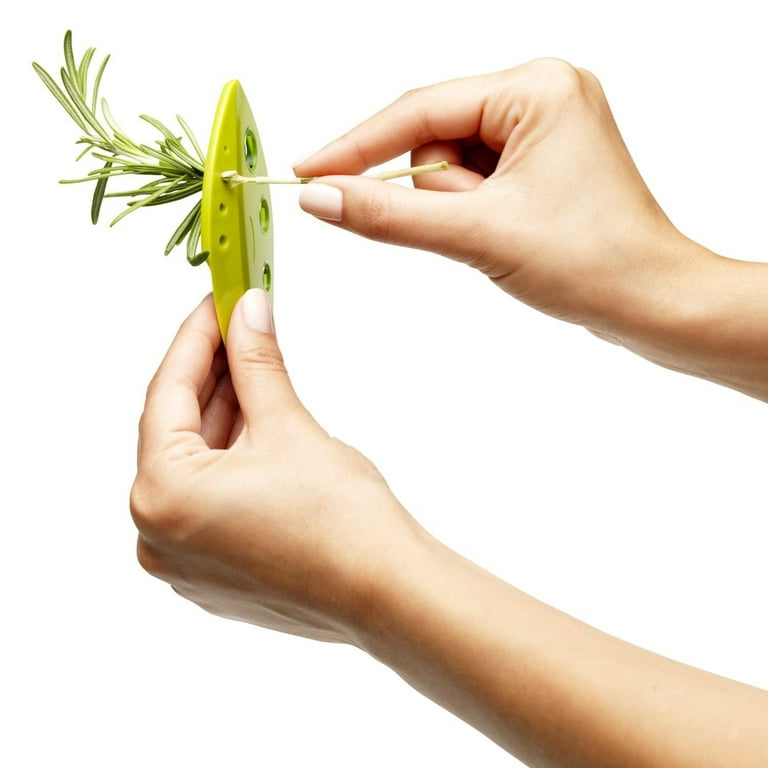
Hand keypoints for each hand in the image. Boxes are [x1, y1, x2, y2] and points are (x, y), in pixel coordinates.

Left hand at [130, 290, 419, 642]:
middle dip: (211, 372)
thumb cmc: (341, 520)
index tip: (218, 300)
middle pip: (177, 429)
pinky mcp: (211, 569)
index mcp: (162, 496)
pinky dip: (229, 454)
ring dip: (223, 411)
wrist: (387, 592)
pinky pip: (207, 494)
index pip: (167, 392)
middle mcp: (156, 534)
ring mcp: (182, 558)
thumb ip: (256, 362)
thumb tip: (248, 309)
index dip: (197, 336)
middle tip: (239, 323)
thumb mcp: (288, 425)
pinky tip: (257, 417)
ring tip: (252, 363)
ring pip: (194, 462)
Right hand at [295, 59, 767, 400]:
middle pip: (435, 139)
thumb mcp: (476, 235)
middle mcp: (542, 95)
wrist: (652, 304)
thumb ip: (388, 214)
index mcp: (536, 88)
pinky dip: (473, 213)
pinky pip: (475, 182)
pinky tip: (508, 235)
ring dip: (459, 209)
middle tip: (479, 228)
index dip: (357, 145)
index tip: (307, 171)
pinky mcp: (542, 163)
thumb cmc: (592, 262)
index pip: (419, 110)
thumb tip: (321, 198)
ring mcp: (544, 129)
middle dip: (442, 193)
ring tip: (504, 236)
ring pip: (452, 165)